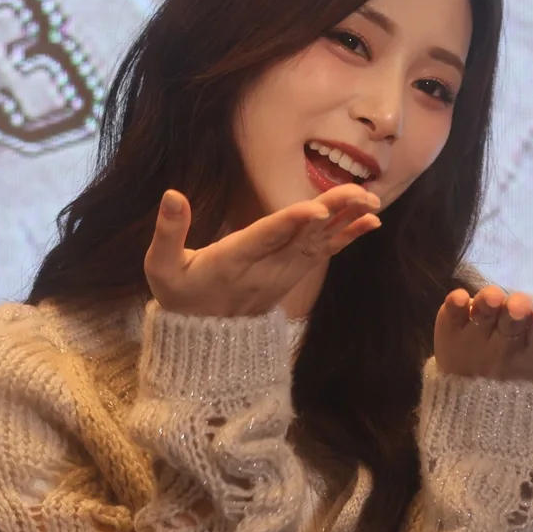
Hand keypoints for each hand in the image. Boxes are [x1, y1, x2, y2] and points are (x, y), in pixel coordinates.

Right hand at [143, 185, 380, 317]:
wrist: (203, 339)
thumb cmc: (179, 294)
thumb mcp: (160, 268)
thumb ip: (168, 232)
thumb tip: (172, 194)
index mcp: (232, 262)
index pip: (265, 239)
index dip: (291, 223)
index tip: (317, 209)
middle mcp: (265, 269)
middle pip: (302, 238)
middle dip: (332, 214)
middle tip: (360, 192)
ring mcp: (283, 274)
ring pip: (319, 244)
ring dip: (347, 221)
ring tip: (372, 199)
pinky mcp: (293, 275)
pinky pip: (324, 253)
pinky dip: (348, 236)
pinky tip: (371, 219)